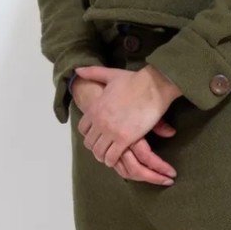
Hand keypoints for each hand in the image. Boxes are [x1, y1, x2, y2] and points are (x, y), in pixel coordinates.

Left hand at [71, 70, 178, 184]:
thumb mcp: (110, 75)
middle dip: (96, 147)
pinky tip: (116, 159)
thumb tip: (78, 69)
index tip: (97, 136)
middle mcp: (100, 121)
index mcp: (95, 108)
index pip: (83, 129)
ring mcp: (111, 131)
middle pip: (89, 143)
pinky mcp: (125, 139)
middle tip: (103, 149)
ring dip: (103, 156)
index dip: (89, 134)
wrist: (153, 85)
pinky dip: (112, 160)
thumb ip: (92, 73)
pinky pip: (112, 156)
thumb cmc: (134, 80)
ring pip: (99, 152)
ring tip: (109, 157)